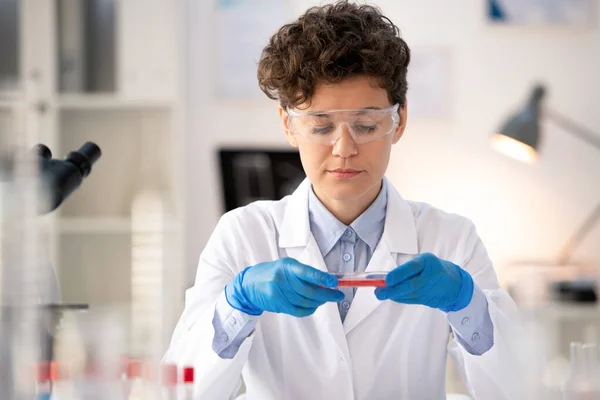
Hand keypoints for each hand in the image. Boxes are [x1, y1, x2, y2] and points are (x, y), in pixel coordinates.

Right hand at [225, 257, 344, 316]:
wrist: (249, 284)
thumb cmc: (272, 273)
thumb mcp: (286, 266)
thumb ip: (304, 273)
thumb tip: (326, 282)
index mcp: (287, 265)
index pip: (308, 272)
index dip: (323, 278)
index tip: (335, 282)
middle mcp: (282, 278)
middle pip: (309, 290)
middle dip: (327, 294)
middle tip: (338, 295)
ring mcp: (279, 292)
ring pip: (305, 302)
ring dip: (319, 302)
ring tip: (326, 299)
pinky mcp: (277, 304)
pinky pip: (298, 310)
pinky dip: (310, 310)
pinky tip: (314, 306)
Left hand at [374, 253, 473, 311]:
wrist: (455, 283)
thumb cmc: (433, 268)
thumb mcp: (423, 261)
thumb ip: (408, 268)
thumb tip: (386, 278)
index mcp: (429, 262)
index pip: (413, 268)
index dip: (399, 274)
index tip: (387, 280)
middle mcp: (431, 276)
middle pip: (411, 285)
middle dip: (393, 290)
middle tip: (378, 292)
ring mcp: (431, 290)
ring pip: (409, 295)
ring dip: (394, 295)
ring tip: (381, 294)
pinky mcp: (429, 300)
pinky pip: (411, 300)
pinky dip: (400, 299)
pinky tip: (392, 296)